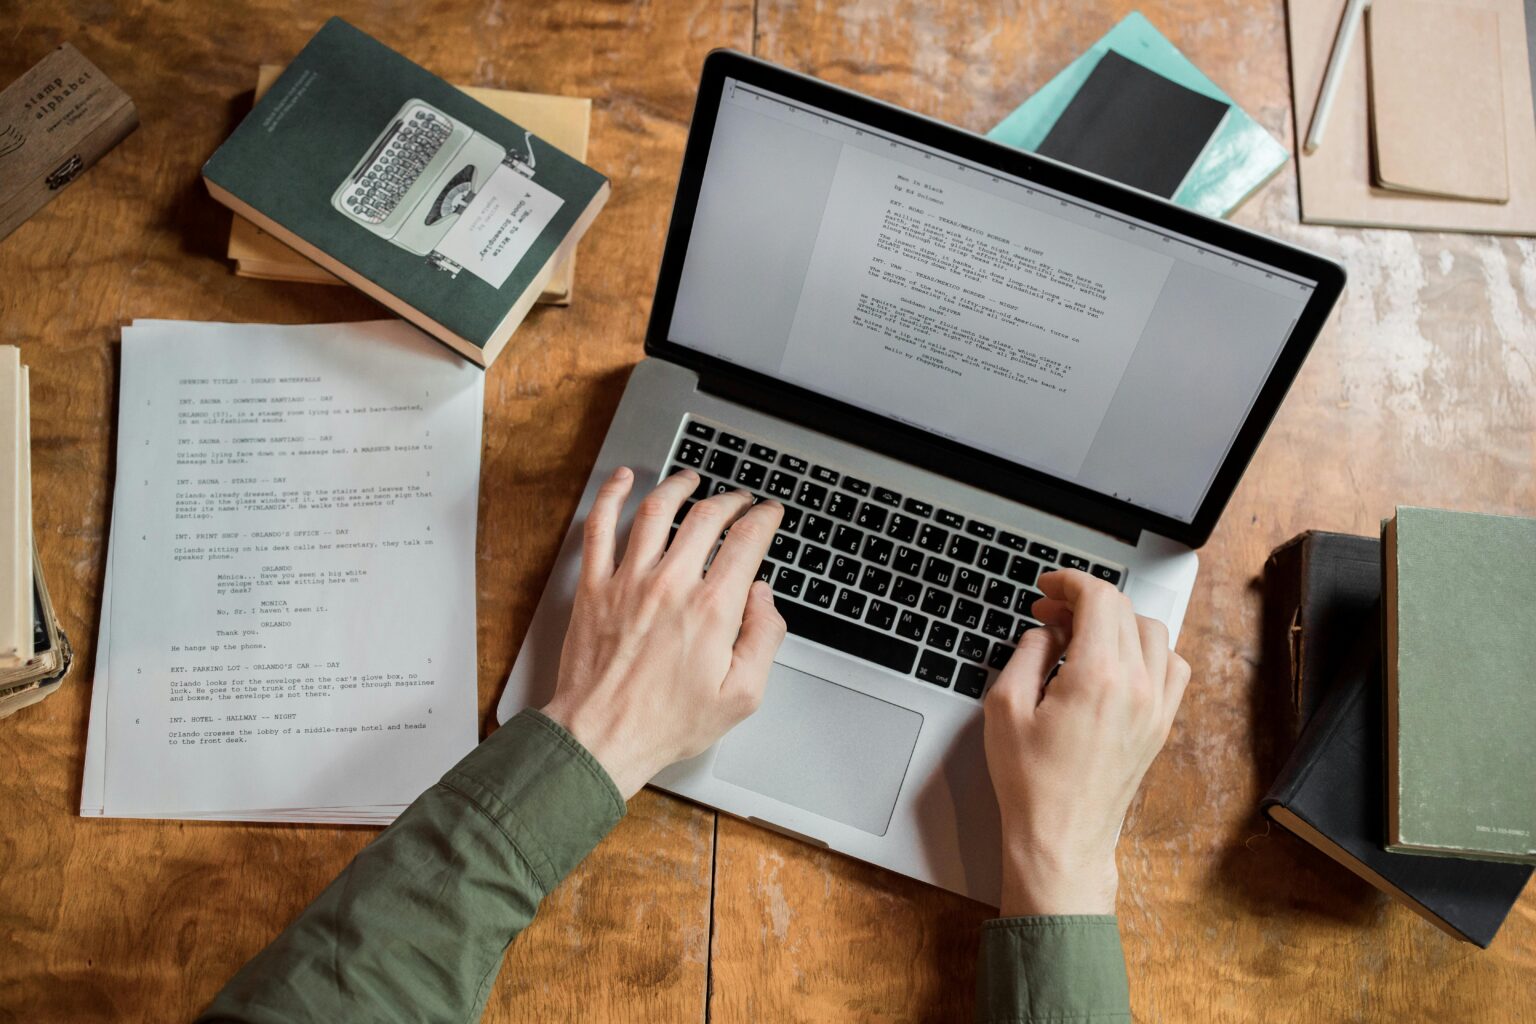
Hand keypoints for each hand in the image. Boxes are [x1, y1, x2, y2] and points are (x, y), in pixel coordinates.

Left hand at [541, 467, 786, 798]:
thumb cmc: (668, 723)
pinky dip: (611, 496)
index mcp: (712, 610)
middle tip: (739, 501)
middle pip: (706, 517)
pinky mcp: (595, 588)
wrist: (602, 737)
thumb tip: (764, 597)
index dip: (764, 519)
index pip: (746, 542)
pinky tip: (623, 480)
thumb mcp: (742, 696)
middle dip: (730, 501)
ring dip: (678, 487)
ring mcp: (628, 582)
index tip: (768, 514)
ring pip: (655, 511)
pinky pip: (599, 528)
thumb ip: (764, 639)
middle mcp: (670, 586)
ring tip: (691, 480)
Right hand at [983, 569, 1189, 915]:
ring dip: (1117, 622)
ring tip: (1081, 635)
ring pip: (1153, 633)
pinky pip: (1171, 667)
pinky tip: (1116, 662)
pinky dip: (1147, 651)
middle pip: (1124, 610)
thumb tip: (1046, 632)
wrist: (1062, 838)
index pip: (1099, 599)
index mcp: (1098, 677)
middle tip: (1050, 613)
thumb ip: (1027, 654)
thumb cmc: (1032, 784)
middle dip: (1084, 600)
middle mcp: (1136, 687)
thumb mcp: (1006, 707)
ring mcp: (1155, 707)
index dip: (1070, 582)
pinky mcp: (1161, 725)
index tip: (1048, 587)